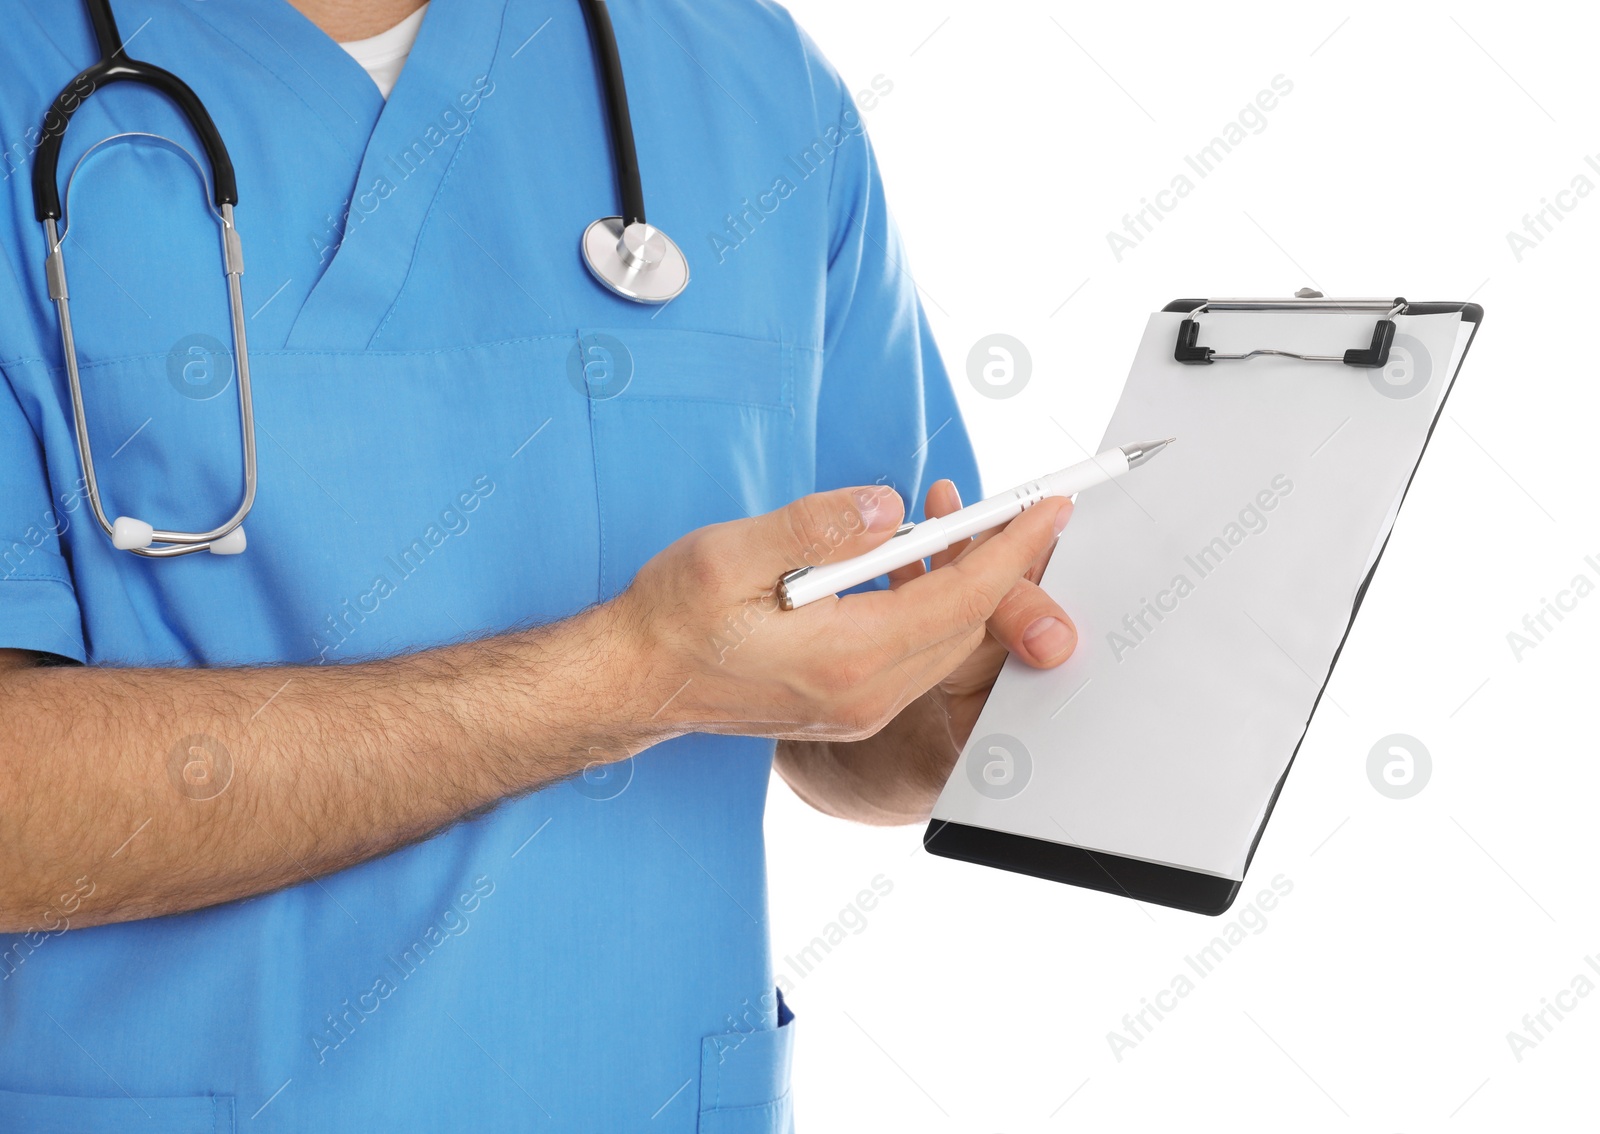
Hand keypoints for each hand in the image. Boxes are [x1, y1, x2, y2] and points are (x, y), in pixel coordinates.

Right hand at [610, 483, 1071, 743]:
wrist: (635, 681)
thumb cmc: (673, 618)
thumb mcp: (730, 555)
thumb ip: (814, 528)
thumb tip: (885, 505)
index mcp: (847, 659)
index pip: (961, 599)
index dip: (1012, 549)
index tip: (1049, 508)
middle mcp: (866, 695)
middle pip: (967, 625)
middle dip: (1005, 565)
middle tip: (1026, 511)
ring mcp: (859, 708)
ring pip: (946, 642)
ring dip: (969, 585)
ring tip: (975, 529)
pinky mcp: (848, 706)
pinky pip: (916, 653)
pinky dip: (935, 608)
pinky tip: (919, 568)